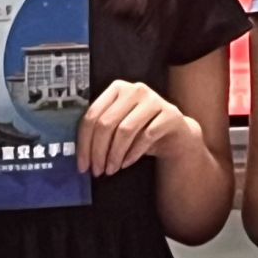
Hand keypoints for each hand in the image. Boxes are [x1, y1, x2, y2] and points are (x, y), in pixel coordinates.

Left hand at [78, 81, 199, 176]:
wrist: (175, 134)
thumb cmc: (142, 130)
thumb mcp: (119, 126)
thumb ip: (101, 131)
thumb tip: (82, 154)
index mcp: (117, 88)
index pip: (92, 114)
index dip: (84, 142)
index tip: (82, 164)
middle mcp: (135, 89)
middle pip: (106, 123)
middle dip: (98, 151)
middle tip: (96, 170)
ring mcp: (154, 100)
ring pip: (125, 130)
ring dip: (115, 155)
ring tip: (111, 169)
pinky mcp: (169, 114)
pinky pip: (146, 137)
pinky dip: (133, 154)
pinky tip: (126, 163)